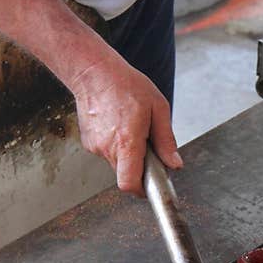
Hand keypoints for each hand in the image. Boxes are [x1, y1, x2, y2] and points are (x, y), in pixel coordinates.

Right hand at [70, 57, 181, 196]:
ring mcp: (95, 146)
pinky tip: (118, 126)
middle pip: (125, 176)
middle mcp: (107, 147)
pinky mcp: (88, 143)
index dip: (140, 190)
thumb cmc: (125, 85)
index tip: (150, 185)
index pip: (129, 183)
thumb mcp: (158, 108)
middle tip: (146, 147)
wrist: (93, 72)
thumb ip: (166, 140)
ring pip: (116, 164)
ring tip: (131, 130)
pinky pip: (107, 153)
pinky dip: (116, 147)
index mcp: (127, 141)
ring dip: (128, 155)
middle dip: (139, 168)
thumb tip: (174, 163)